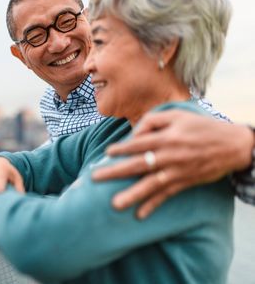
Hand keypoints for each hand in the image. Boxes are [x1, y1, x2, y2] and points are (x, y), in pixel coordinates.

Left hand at [92, 110, 253, 218]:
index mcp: (165, 137)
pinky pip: (165, 195)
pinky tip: (139, 214)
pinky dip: (153, 205)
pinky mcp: (183, 182)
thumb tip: (133, 134)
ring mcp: (176, 171)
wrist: (232, 145)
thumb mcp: (177, 114)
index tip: (106, 153)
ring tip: (114, 204)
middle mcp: (168, 155)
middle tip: (95, 179)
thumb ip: (152, 120)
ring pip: (149, 184)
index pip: (137, 143)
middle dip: (114, 172)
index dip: (120, 148)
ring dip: (131, 195)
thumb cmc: (201, 126)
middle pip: (136, 165)